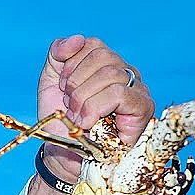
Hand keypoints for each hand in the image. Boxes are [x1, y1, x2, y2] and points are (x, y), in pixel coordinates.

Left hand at [36, 34, 154, 178]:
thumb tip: (76, 40)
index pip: (92, 44)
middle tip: (70, 106)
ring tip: (78, 117)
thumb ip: (58, 55)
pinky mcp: (143, 108)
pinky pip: (119, 93)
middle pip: (102, 57)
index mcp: (106, 64)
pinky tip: (88, 122)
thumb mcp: (51, 83)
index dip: (70, 66)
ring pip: (110, 75)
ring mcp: (137, 89)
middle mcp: (125, 72)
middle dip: (76, 84)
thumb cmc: (61, 121)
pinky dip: (95, 107)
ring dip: (83, 100)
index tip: (63, 89)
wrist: (64, 155)